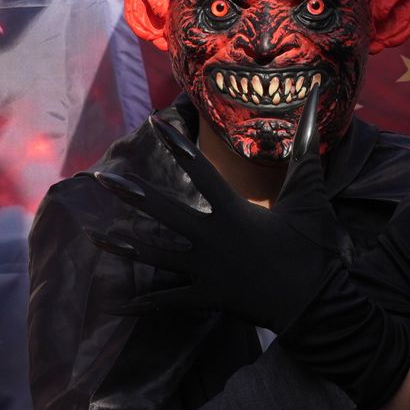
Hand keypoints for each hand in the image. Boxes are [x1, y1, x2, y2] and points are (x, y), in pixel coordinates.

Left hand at [89, 91, 338, 329]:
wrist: (315, 303)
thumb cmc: (313, 248)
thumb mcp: (309, 196)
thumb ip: (306, 152)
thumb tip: (315, 104)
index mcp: (234, 211)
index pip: (201, 171)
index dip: (177, 146)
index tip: (155, 124)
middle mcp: (213, 237)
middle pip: (166, 213)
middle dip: (133, 195)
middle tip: (102, 179)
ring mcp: (206, 270)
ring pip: (156, 256)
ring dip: (124, 246)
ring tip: (94, 235)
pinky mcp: (206, 297)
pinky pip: (168, 302)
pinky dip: (142, 305)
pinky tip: (115, 305)